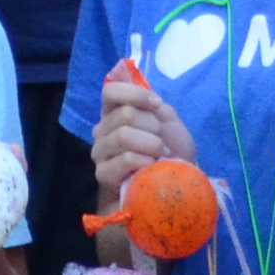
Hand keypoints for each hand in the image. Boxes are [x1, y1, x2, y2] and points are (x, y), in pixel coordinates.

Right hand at [88, 60, 194, 196]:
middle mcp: (102, 130)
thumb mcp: (168, 121)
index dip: (135, 94)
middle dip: (152, 126)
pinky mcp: (103, 175)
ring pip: (123, 136)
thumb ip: (153, 104)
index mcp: (115, 113)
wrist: (175, 184)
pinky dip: (145, 161)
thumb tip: (141, 90)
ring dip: (151, 145)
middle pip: (124, 114)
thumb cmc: (171, 151)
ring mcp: (100, 153)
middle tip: (162, 141)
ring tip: (160, 155)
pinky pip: (125, 159)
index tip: (157, 105)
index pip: (110, 91)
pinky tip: (151, 167)